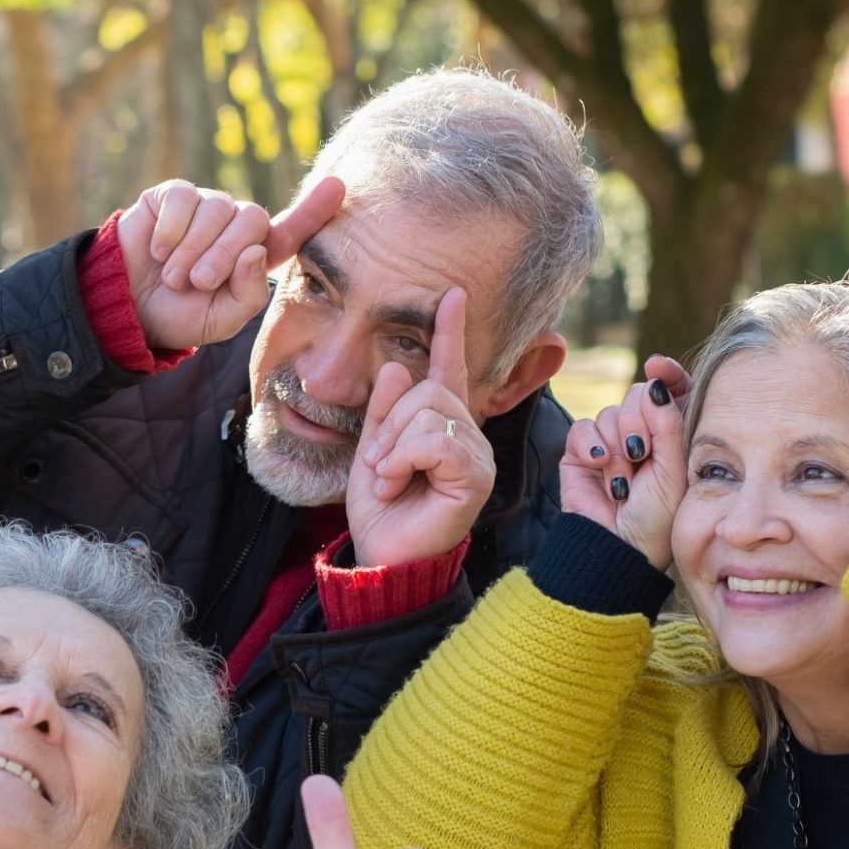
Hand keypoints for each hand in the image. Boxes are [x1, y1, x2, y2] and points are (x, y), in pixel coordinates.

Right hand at [116, 175, 343, 350]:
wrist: (128, 308)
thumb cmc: (180, 315)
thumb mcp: (221, 319)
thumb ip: (248, 293)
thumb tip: (256, 250)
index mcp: (255, 256)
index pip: (292, 230)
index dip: (314, 209)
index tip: (337, 186)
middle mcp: (235, 226)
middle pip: (252, 220)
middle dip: (224, 255)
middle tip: (198, 283)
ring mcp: (206, 207)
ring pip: (217, 209)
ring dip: (193, 249)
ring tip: (174, 276)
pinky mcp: (173, 195)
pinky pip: (184, 198)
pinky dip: (171, 230)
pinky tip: (159, 250)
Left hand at [346, 288, 494, 567]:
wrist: (382, 553)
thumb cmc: (382, 508)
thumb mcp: (372, 448)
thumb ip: (384, 409)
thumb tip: (394, 365)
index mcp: (442, 424)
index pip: (449, 370)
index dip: (450, 332)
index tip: (452, 295)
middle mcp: (466, 434)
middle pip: (429, 390)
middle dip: (391, 423)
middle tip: (380, 463)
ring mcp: (476, 454)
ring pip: (431, 412)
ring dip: (393, 446)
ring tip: (389, 478)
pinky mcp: (476, 476)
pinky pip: (437, 440)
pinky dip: (404, 458)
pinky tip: (398, 483)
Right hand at [561, 355, 690, 569]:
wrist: (618, 546)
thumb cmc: (656, 517)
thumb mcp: (673, 469)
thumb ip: (668, 423)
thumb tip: (655, 382)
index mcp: (672, 436)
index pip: (671, 391)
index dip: (666, 375)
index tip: (658, 365)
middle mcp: (642, 435)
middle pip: (636, 396)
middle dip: (638, 423)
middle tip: (640, 454)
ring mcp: (610, 442)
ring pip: (610, 413)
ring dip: (616, 447)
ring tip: (622, 480)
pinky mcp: (581, 452)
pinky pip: (583, 428)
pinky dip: (591, 445)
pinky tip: (601, 466)